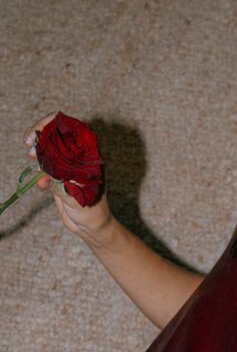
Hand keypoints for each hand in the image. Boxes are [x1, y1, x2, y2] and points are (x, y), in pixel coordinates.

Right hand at [23, 113, 112, 240]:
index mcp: (89, 157)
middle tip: (29, 142)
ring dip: (38, 147)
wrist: (91, 227)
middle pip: (59, 135)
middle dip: (41, 134)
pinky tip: (35, 167)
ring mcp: (69, 166)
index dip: (55, 124)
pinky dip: (39, 162)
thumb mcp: (76, 198)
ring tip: (30, 154)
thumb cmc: (91, 211)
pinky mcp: (60, 176)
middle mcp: (79, 158)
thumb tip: (42, 179)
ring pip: (51, 148)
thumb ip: (59, 187)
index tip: (40, 130)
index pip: (73, 130)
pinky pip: (47, 163)